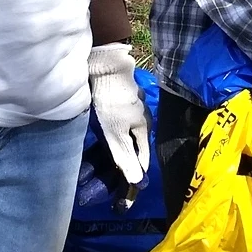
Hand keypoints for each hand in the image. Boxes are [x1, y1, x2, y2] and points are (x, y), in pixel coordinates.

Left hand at [88, 42, 150, 185]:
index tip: (134, 182)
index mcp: (144, 126)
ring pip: (131, 123)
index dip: (139, 167)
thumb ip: (126, 156)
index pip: (145, 153)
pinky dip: (118, 120)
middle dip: (132, 151)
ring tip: (114, 141)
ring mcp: (135, 99)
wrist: (106, 69)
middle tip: (121, 163)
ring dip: (125, 133)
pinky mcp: (124, 90)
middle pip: (139, 137)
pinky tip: (109, 119)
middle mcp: (144, 113)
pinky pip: (123, 111)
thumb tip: (138, 181)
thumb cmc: (112, 105)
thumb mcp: (116, 134)